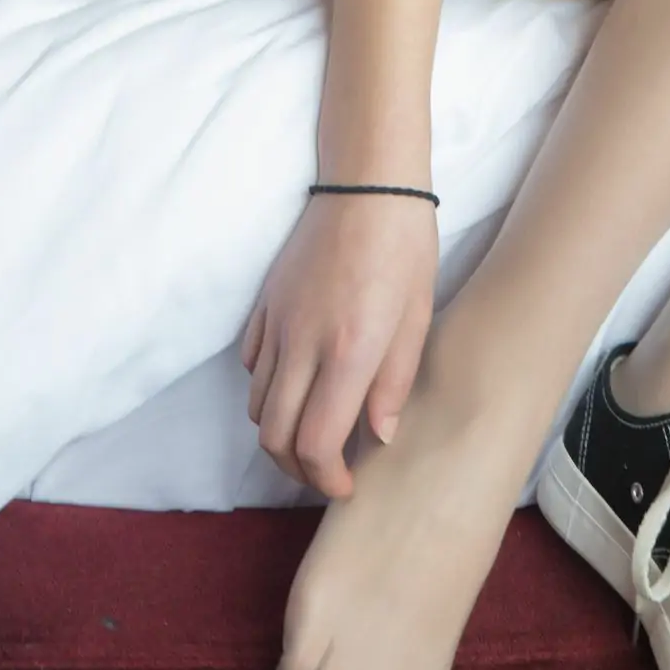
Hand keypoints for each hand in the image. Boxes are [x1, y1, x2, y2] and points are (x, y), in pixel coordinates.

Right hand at [240, 187, 438, 498]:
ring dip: (280, 432)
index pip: (315, 442)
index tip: (346, 485)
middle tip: (325, 472)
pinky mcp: (265, 303)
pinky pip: (251, 364)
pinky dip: (267, 389)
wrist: (369, 184)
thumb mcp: (418, 318)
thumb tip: (378, 437)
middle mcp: (303, 343)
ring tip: (313, 433)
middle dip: (295, 469)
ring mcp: (277, 322)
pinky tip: (297, 384)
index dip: (325, 477)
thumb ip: (394, 384)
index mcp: (348, 351)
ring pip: (257, 404)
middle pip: (274, 436)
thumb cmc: (404, 248)